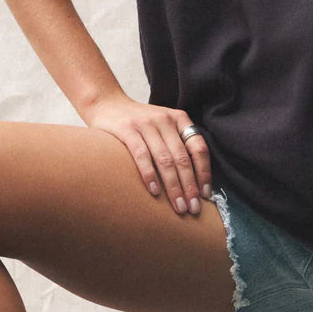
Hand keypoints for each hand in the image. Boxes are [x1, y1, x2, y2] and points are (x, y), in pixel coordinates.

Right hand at [83, 92, 212, 214]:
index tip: (205, 195)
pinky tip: (154, 192)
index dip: (204, 173)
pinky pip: (142, 155)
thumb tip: (194, 181)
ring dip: (173, 186)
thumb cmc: (139, 121)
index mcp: (179, 119)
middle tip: (193, 208)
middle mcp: (165, 120)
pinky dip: (149, 175)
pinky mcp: (127, 130)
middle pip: (183, 158)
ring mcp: (146, 124)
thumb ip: (177, 144)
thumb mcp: (163, 125)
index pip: (198, 148)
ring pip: (165, 160)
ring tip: (178, 206)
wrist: (107, 103)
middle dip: (190, 186)